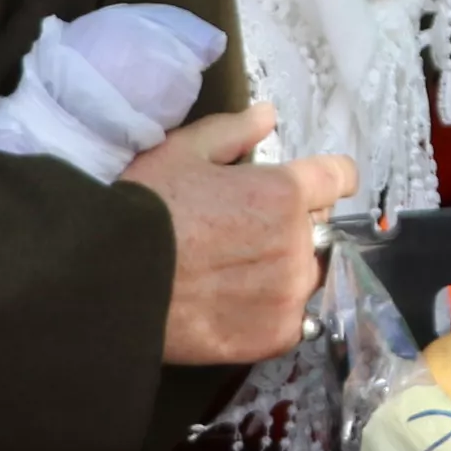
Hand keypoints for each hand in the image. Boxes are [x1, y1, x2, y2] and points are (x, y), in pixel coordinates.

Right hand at [124, 104, 358, 366]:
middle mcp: (298, 243)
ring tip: (236, 276)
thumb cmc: (145, 209)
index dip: (324, 180)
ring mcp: (290, 293)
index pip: (339, 178)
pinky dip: (273, 313)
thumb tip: (269, 114)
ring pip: (307, 276)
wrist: (110, 282)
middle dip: (294, 227)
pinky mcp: (275, 335)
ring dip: (285, 272)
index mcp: (284, 192)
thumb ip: (233, 131)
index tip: (307, 189)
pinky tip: (237, 308)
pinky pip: (293, 320)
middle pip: (319, 230)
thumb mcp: (182, 152)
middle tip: (245, 235)